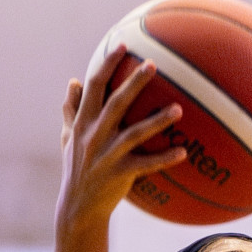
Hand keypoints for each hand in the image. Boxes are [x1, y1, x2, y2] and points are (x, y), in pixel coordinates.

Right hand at [55, 45, 187, 231]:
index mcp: (82, 123)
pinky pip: (146, 165)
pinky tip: (183, 152)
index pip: (93, 87)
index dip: (107, 65)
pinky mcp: (120, 174)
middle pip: (115, 103)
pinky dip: (164, 159)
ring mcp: (107, 156)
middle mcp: (93, 136)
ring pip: (134, 133)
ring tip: (179, 108)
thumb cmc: (76, 168)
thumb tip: (73, 81)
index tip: (122, 45)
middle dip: (134, 82)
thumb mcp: (67, 138)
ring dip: (157, 120)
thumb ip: (70, 109)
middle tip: (153, 64)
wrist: (78, 207)